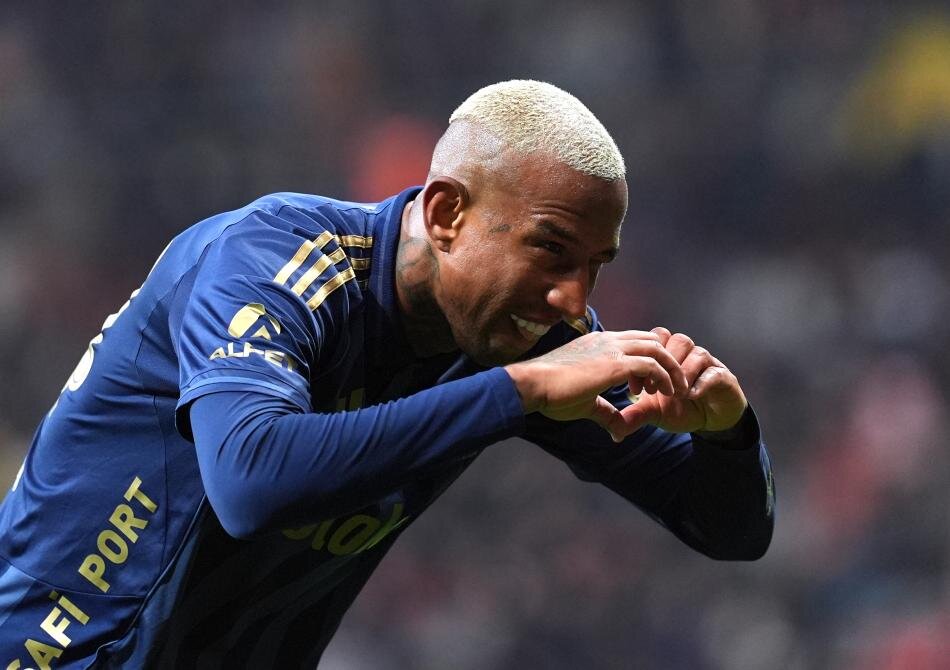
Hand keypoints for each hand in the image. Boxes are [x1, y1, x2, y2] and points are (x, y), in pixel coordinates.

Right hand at [504, 329, 689, 440]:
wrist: (532, 385)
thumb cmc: (551, 393)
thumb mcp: (585, 403)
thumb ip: (605, 412)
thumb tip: (618, 432)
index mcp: (599, 343)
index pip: (635, 340)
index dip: (650, 360)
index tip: (651, 385)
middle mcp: (607, 340)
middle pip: (651, 339)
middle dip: (667, 361)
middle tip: (673, 386)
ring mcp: (611, 349)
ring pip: (656, 348)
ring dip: (671, 369)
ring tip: (676, 391)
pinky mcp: (614, 364)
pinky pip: (651, 364)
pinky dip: (663, 377)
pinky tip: (664, 394)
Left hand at [616, 328, 747, 436]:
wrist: (711, 420)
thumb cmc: (680, 409)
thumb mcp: (655, 413)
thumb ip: (637, 414)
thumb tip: (615, 429)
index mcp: (667, 357)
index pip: (654, 341)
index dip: (643, 362)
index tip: (635, 387)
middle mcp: (687, 355)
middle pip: (675, 340)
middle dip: (662, 364)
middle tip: (653, 389)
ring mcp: (707, 363)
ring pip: (695, 351)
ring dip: (682, 372)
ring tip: (675, 394)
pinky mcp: (723, 376)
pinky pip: (713, 371)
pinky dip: (701, 382)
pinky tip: (691, 396)